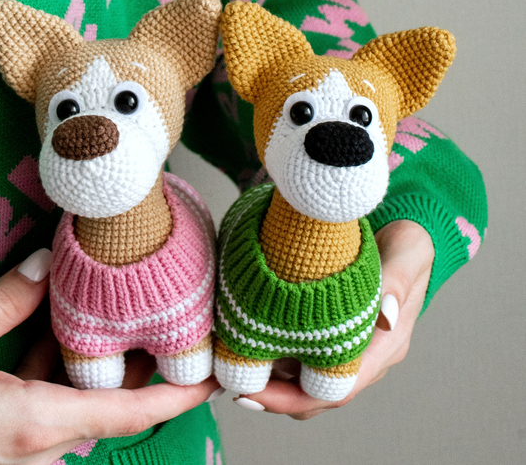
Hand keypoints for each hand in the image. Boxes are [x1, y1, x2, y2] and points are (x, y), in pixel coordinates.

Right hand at [0, 249, 219, 464]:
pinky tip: (56, 338)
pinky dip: (65, 375)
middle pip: (116, 405)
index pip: (132, 410)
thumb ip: (5, 302)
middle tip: (174, 327)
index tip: (217, 381)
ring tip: (125, 322)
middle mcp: (43, 445)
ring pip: (86, 405)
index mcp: (40, 422)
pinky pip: (54, 409)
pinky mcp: (8, 445)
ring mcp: (26, 451)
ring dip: (104, 367)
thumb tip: (44, 265)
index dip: (180, 395)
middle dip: (147, 369)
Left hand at [233, 220, 433, 418]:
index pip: (336, 390)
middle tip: (230, 383)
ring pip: (302, 380)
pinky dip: (271, 356)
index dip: (293, 399)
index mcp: (382, 347)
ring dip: (268, 379)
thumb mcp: (407, 252)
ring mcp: (344, 346)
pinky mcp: (328, 332)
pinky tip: (244, 342)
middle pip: (313, 395)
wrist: (405, 235)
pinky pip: (298, 356)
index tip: (253, 393)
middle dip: (271, 396)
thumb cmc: (407, 243)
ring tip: (228, 365)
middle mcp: (363, 356)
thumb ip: (396, 281)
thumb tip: (385, 314)